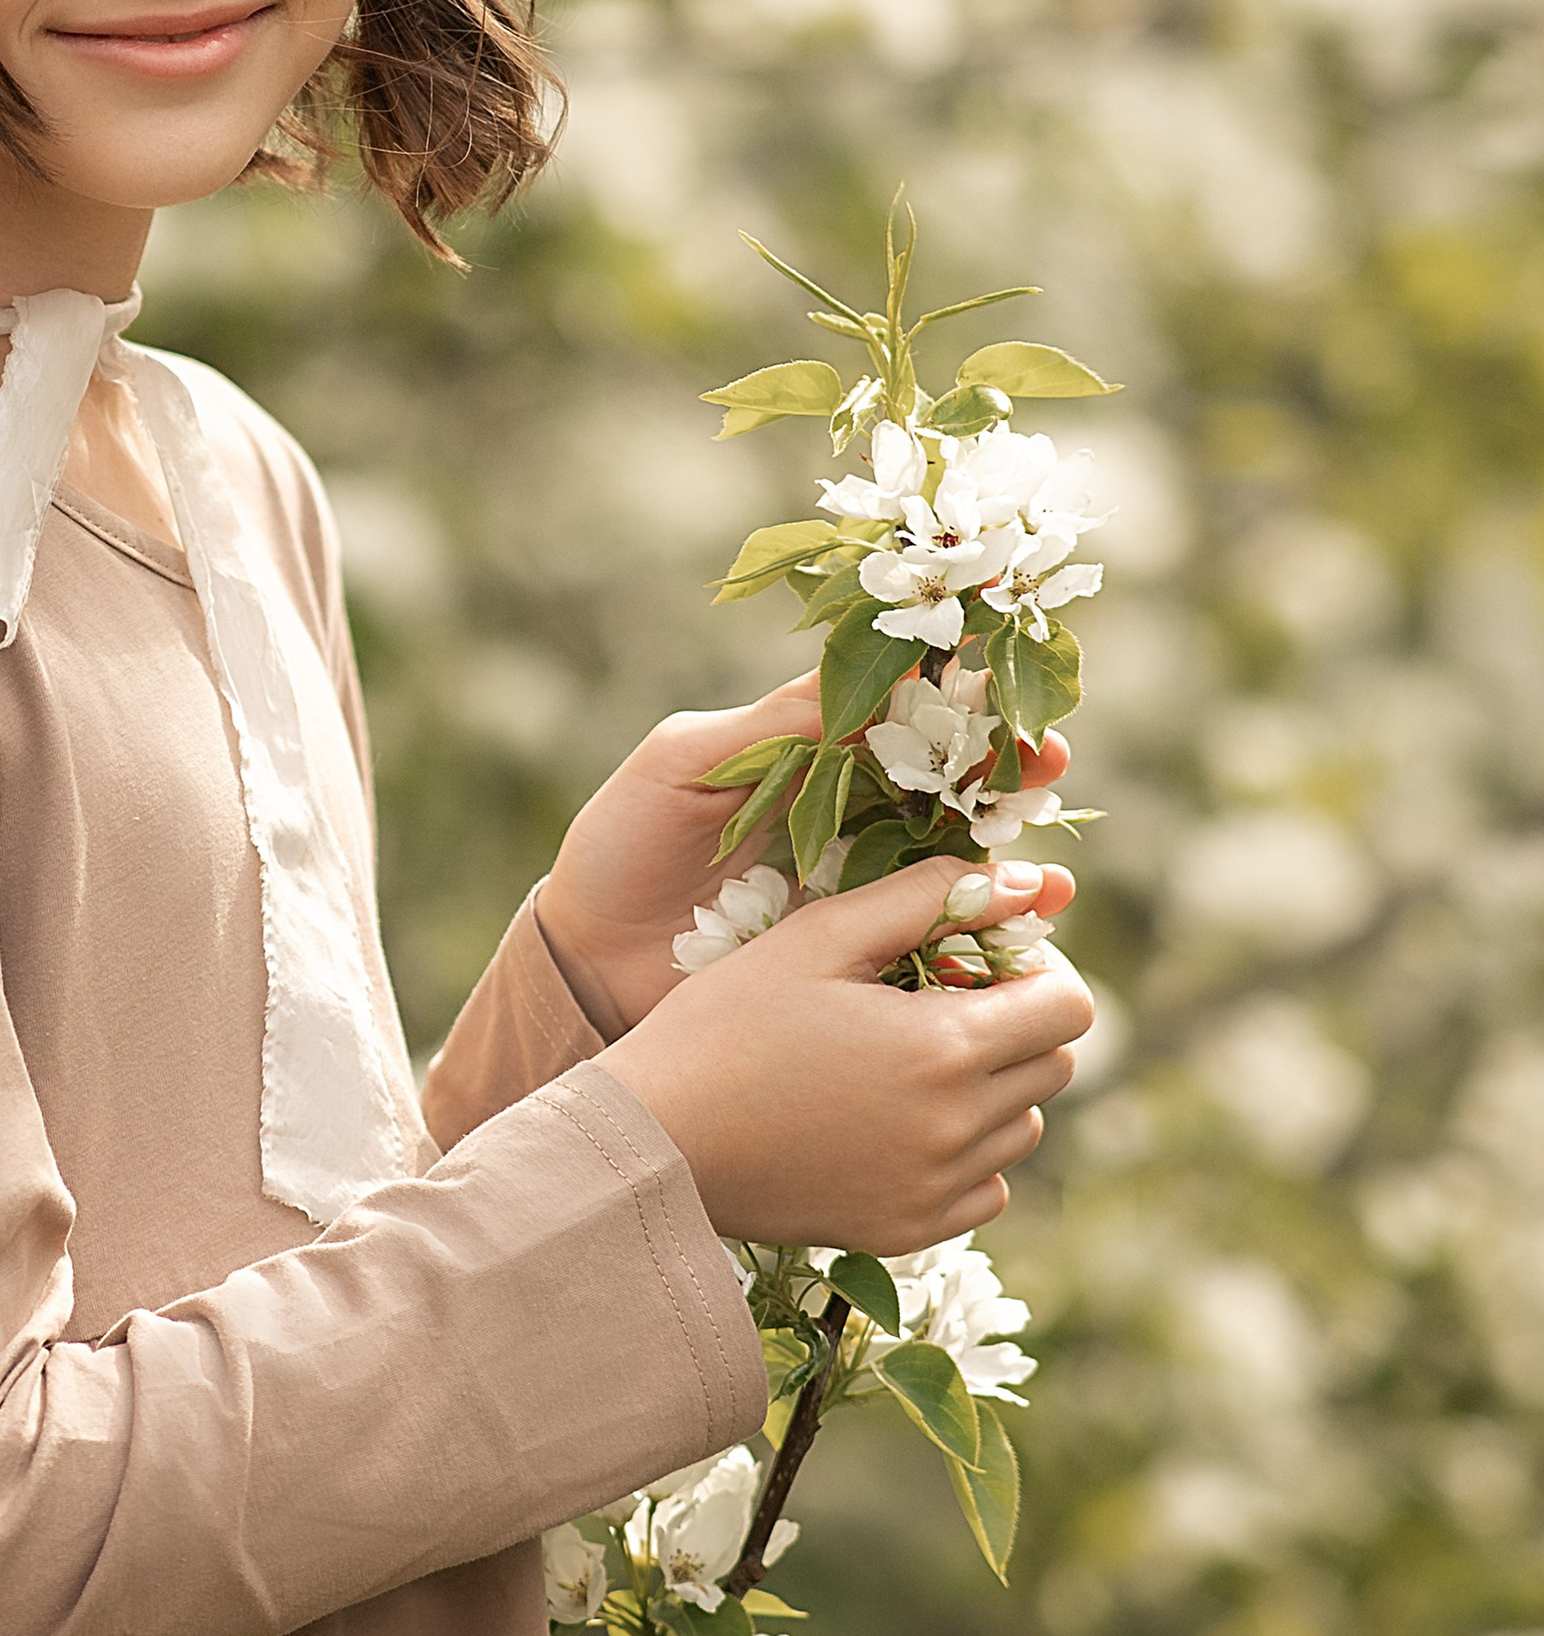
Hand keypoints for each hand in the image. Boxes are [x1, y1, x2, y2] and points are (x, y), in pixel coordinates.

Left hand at [535, 678, 1071, 1037]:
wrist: (585, 958)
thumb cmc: (622, 846)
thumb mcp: (682, 767)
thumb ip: (772, 727)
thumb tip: (865, 677)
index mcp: (807, 753)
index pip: (897, 710)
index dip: (953, 695)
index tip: (1002, 683)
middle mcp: (844, 812)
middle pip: (945, 782)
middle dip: (1004, 771)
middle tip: (1049, 764)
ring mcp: (854, 883)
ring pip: (954, 860)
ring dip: (1011, 857)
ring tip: (1049, 866)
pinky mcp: (852, 949)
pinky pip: (930, 934)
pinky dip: (983, 930)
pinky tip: (1023, 930)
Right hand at [596, 854, 1092, 1253]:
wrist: (655, 1139)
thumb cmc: (727, 1021)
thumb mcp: (819, 936)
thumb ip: (928, 897)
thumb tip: (1031, 882)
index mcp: (943, 1047)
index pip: (1069, 1006)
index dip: (1038, 967)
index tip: (979, 957)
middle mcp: (956, 1129)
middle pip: (1054, 1065)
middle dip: (1015, 1020)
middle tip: (937, 997)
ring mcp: (934, 1190)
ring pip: (1022, 1127)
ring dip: (991, 1086)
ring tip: (908, 1059)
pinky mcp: (906, 1231)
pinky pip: (984, 1188)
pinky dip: (962, 1151)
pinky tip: (895, 1119)